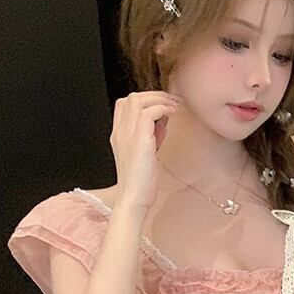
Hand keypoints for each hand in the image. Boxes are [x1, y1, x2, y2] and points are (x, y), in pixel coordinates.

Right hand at [110, 90, 183, 211]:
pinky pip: (149, 112)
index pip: (124, 104)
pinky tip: (174, 114)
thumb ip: (152, 134)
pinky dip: (163, 108)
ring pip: (138, 100)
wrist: (134, 199)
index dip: (145, 99)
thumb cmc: (142, 181)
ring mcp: (127, 134)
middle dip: (154, 95)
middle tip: (172, 102)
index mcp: (118, 135)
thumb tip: (164, 118)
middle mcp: (119, 131)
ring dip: (160, 99)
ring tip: (175, 106)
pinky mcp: (139, 140)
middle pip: (131, 98)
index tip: (163, 105)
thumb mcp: (146, 152)